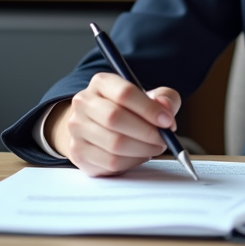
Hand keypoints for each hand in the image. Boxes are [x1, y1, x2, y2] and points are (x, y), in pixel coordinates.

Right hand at [45, 73, 181, 176]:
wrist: (98, 126)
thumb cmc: (130, 110)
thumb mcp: (150, 97)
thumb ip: (165, 98)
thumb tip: (165, 108)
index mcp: (101, 83)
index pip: (124, 93)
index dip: (149, 109)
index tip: (167, 121)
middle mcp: (83, 103)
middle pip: (115, 118)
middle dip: (147, 132)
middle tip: (164, 139)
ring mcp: (77, 129)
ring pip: (114, 144)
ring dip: (142, 149)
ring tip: (154, 147)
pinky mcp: (78, 152)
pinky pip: (110, 162)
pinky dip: (132, 161)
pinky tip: (139, 155)